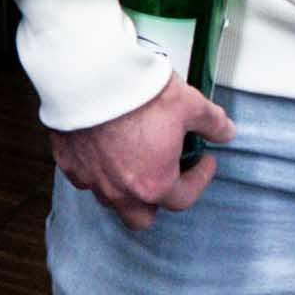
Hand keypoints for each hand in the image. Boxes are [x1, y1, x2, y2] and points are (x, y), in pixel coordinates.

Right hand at [54, 76, 233, 225]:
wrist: (90, 76)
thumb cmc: (138, 93)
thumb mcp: (190, 104)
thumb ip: (212, 123)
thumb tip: (225, 132)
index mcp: (154, 184)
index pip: (183, 198)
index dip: (199, 180)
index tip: (203, 162)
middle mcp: (120, 191)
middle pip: (140, 218)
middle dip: (155, 202)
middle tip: (165, 176)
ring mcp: (91, 180)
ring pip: (110, 200)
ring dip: (125, 187)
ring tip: (135, 160)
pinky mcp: (68, 163)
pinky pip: (84, 178)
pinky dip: (96, 169)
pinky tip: (105, 149)